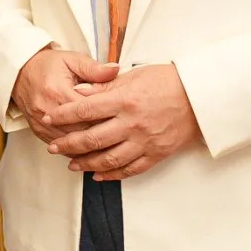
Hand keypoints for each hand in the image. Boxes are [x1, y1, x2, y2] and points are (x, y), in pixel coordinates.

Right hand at [11, 46, 119, 143]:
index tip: (123, 121)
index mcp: (58, 90)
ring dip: (88, 149)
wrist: (20, 73)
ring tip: (109, 152)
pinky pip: (59, 147)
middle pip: (79, 131)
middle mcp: (47, 110)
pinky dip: (75, 152)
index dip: (106, 117)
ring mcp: (41, 123)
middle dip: (101, 136)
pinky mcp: (38, 131)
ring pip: (69, 144)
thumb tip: (115, 70)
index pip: (87, 111)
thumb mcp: (72, 60)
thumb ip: (94, 68)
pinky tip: (90, 155)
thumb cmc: (47, 66)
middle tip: (121, 141)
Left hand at [44, 62, 200, 180]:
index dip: (64, 115)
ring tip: (72, 164)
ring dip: (86, 163)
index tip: (49, 117)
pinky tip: (98, 175)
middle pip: (92, 138)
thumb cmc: (168, 81)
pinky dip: (112, 174)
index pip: (85, 109)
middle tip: (54, 147)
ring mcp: (144, 141)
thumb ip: (104, 87)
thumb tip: (78, 93)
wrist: (201, 96)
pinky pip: (130, 169)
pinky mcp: (156, 154)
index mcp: (125, 100)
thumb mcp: (133, 75)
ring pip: (108, 159)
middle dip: (68, 144)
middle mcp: (132, 123)